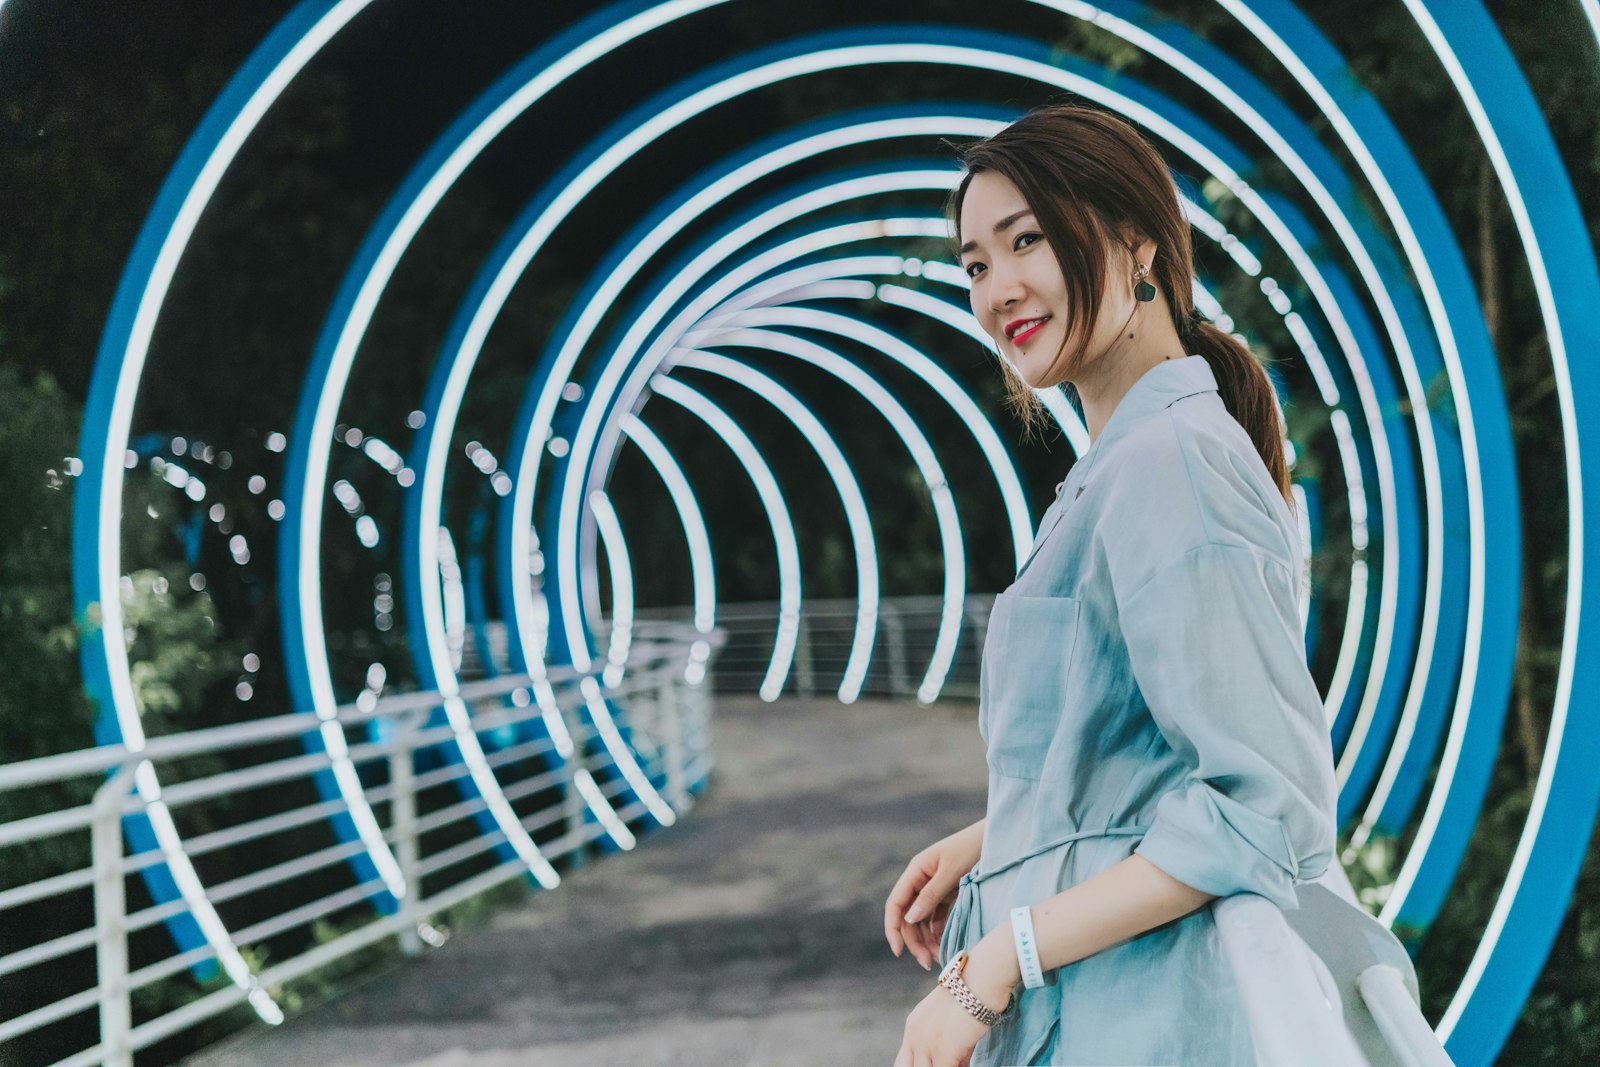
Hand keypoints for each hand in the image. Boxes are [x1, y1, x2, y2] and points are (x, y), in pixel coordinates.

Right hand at [885, 820, 983, 969]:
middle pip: (908, 917)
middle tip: (928, 962)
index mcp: (916, 872)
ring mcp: (934, 889)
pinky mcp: (947, 895)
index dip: (892, 928)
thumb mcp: (951, 871)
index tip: (898, 951)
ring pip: (922, 921)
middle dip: (914, 941)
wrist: (995, 840)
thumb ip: (930, 895)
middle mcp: (921, 882)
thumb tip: (909, 919)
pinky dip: (938, 934)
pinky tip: (944, 946)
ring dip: (927, 941)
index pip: (896, 904)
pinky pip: (937, 919)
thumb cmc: (972, 848)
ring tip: (939, 959)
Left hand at [891, 980, 990, 1066]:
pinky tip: (965, 1064)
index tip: (934, 1064)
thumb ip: (948, 1046)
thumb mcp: (952, 1022)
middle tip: (943, 1064)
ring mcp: (926, 1044)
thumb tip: (957, 1065)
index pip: (903, 1062)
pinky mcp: (943, 1050)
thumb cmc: (973, 996)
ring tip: (958, 1061)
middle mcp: (914, 1035)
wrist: (981, 979)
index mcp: (913, 1026)